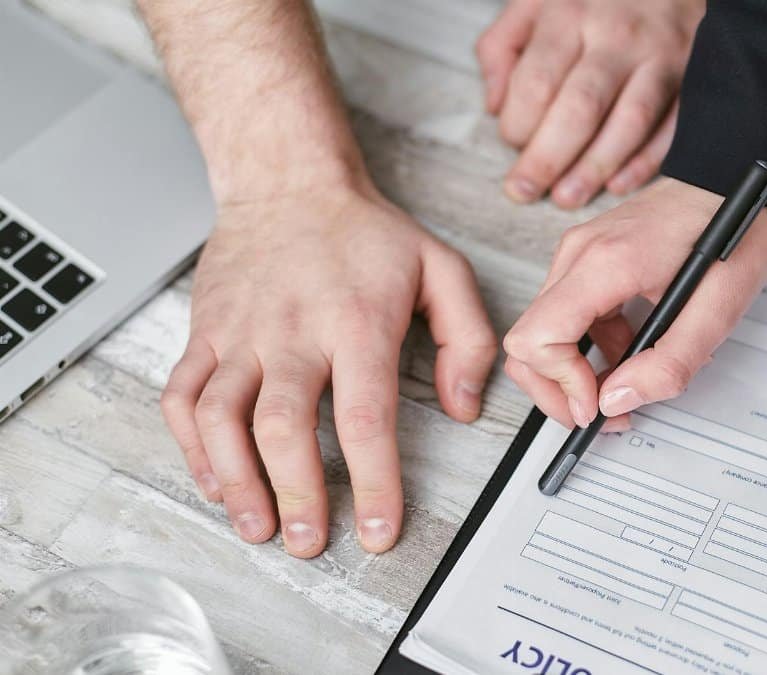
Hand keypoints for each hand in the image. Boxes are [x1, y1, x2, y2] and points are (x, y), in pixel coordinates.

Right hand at [160, 183, 496, 557]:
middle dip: (297, 493)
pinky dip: (191, 446)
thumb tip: (463, 407)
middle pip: (285, 425)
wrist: (289, 181)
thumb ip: (468, 339)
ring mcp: (241, 333)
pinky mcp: (205, 332)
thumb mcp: (442, 269)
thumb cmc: (366, 232)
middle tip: (311, 542)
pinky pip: (181, 396)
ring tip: (257, 527)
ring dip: (235, 481)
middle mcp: (292, 331)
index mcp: (356, 322)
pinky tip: (214, 481)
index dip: (374, 482)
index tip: (379, 531)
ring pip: (221, 417)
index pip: (365, 416)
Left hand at [476, 0, 703, 208]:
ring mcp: (659, 57)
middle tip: (524, 191)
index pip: (537, 82)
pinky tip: (617, 185)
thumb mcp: (535, 0)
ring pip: (628, 124)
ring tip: (567, 197)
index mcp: (570, 14)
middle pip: (580, 109)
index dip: (517, 124)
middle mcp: (616, 37)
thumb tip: (495, 108)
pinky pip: (670, 128)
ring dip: (594, 169)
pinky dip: (645, 162)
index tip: (512, 143)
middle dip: (547, 159)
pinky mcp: (690, 76)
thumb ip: (503, 48)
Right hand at [503, 177, 766, 429]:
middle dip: (558, 390)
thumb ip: (668, 364)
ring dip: (578, 372)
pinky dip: (592, 347)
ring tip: (630, 384)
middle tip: (603, 415)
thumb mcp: (718, 310)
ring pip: (544, 332)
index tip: (598, 406)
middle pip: (527, 342)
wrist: (736, 175)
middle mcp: (578, 255)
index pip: (536, 338)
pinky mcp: (589, 258)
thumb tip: (615, 402)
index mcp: (604, 264)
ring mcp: (579, 253)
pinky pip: (568, 315)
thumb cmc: (734, 230)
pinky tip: (635, 350)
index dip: (560, 385)